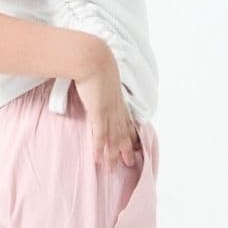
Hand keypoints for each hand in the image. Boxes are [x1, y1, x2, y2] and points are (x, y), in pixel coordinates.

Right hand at [72, 50, 141, 168]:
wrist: (92, 59)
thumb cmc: (94, 63)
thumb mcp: (100, 74)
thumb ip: (99, 82)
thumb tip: (93, 82)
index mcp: (118, 100)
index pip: (127, 121)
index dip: (131, 134)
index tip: (135, 144)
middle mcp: (116, 108)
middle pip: (124, 134)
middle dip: (128, 149)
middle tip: (131, 163)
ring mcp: (109, 112)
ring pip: (114, 139)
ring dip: (114, 155)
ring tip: (114, 168)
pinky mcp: (99, 113)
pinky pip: (100, 136)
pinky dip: (100, 149)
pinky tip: (98, 160)